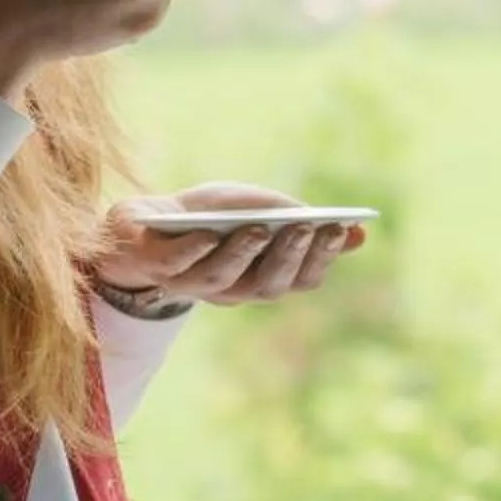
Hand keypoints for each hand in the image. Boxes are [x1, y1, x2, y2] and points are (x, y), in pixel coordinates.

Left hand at [95, 183, 369, 309]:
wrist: (140, 221)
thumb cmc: (207, 216)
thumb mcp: (259, 211)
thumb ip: (301, 224)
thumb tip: (359, 234)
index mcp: (260, 278)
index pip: (299, 280)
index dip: (320, 258)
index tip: (339, 228)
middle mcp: (229, 290)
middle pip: (266, 286)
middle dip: (289, 256)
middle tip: (308, 226)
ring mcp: (190, 283)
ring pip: (222, 281)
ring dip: (244, 255)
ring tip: (263, 227)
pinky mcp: (155, 269)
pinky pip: (177, 267)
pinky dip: (195, 251)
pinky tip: (211, 233)